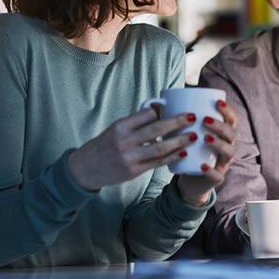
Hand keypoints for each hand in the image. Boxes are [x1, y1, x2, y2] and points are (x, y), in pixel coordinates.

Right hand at [68, 107, 195, 190]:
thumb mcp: (114, 129)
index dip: (161, 110)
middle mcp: (125, 140)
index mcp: (120, 126)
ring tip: (194, 136)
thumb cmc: (103, 145)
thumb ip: (134, 123)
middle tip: (193, 117)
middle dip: (177, 122)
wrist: (85, 169)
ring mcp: (130, 157)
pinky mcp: (134, 171)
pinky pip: (157, 163)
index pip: (146, 114)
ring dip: (179, 141)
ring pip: (160, 148)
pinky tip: (183, 153)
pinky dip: (171, 157)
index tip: (174, 107)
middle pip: (157, 129)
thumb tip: (158, 111)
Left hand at [176, 100, 238, 205]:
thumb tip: (161, 102)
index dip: (227, 110)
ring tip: (205, 138)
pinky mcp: (217, 178)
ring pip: (229, 152)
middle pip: (231, 134)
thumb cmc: (190, 151)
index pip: (231, 120)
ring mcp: (223, 163)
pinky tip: (203, 165)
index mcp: (223, 134)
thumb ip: (180, 120)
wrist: (190, 179)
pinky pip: (218, 175)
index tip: (217, 102)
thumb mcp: (188, 134)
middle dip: (220, 125)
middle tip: (205, 120)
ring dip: (219, 143)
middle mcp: (228, 147)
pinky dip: (211, 170)